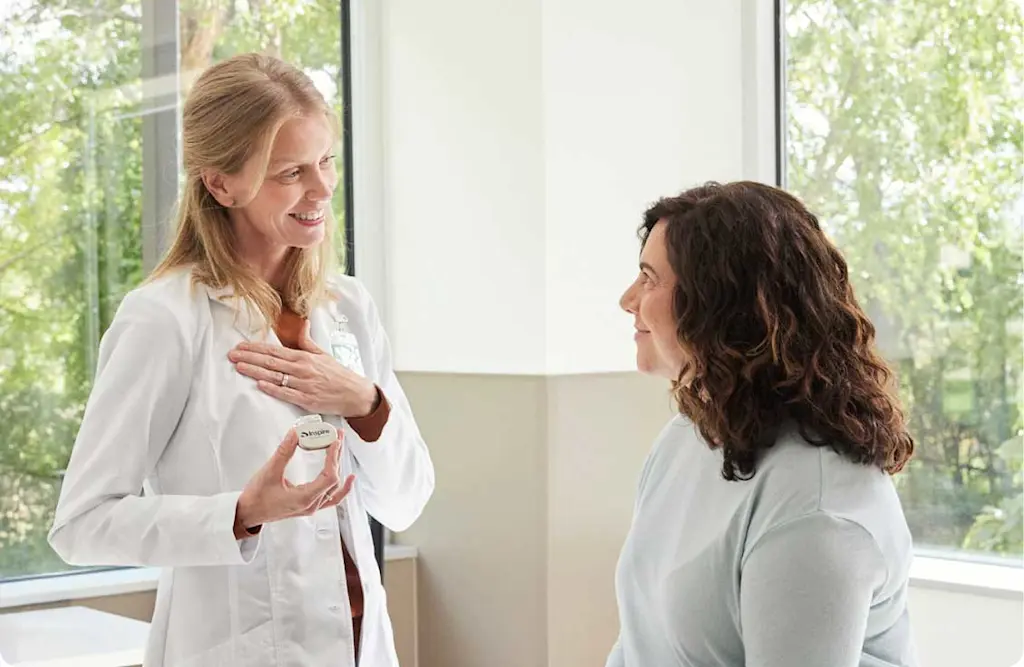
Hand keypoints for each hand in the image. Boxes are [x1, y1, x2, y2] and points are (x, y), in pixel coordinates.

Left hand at [228, 321, 377, 417]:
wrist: (354, 393)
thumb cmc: (338, 374)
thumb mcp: (323, 354)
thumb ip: (308, 341)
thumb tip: (303, 323)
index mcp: (304, 357)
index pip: (275, 351)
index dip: (256, 348)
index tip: (240, 346)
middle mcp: (303, 369)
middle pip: (271, 362)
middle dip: (250, 357)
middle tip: (231, 355)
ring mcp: (304, 385)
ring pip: (276, 377)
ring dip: (256, 371)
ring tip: (239, 367)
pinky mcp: (307, 400)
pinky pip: (287, 394)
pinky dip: (273, 389)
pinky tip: (260, 384)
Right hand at [234, 428, 354, 534]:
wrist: (247, 513)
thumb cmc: (256, 498)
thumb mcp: (269, 471)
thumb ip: (284, 451)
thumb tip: (295, 433)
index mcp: (305, 498)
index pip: (329, 476)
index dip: (333, 457)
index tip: (334, 441)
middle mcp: (311, 505)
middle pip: (334, 479)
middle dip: (336, 456)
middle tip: (337, 437)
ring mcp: (311, 507)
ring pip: (334, 487)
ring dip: (338, 467)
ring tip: (339, 449)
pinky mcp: (308, 505)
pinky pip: (332, 498)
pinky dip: (342, 488)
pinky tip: (348, 479)